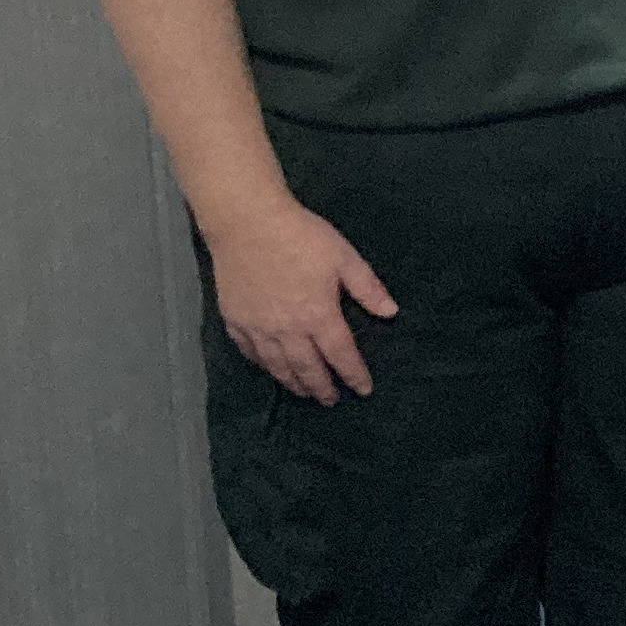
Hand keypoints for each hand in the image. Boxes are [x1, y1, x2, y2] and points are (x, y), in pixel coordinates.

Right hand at [205, 197, 397, 405]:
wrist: (247, 224)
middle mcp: (287, 330)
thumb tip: (391, 313)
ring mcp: (257, 328)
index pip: (341, 355)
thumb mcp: (345, 258)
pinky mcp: (234, 321)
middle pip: (307, 368)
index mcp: (318, 316)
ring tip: (304, 393)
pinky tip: (270, 369)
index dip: (353, 375)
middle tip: (331, 401)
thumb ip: (367, 288)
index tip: (363, 390)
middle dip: (322, 388)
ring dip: (293, 383)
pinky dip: (264, 366)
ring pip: (277, 367)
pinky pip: (250, 353)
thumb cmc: (301, 237)